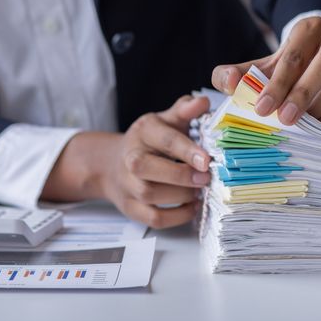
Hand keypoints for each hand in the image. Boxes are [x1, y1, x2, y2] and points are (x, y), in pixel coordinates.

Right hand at [42, 96, 212, 228]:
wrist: (112, 165)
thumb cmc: (150, 142)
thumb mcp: (166, 121)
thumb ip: (184, 111)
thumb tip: (202, 102)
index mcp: (143, 132)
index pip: (163, 139)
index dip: (186, 150)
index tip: (207, 160)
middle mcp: (130, 158)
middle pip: (146, 169)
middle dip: (180, 175)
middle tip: (206, 178)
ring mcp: (127, 184)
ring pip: (150, 195)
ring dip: (181, 196)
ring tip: (199, 191)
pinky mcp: (130, 207)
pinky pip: (153, 218)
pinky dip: (177, 217)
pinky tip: (192, 207)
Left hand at [212, 16, 320, 126]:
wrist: (314, 63)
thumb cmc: (283, 68)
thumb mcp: (257, 66)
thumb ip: (235, 73)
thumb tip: (229, 82)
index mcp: (309, 29)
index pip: (294, 56)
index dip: (277, 84)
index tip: (262, 108)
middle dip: (303, 94)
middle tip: (284, 119)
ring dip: (320, 109)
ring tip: (298, 124)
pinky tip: (316, 128)